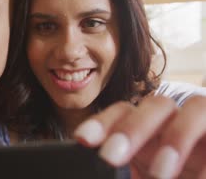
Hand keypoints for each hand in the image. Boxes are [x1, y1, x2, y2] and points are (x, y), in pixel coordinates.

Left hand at [73, 95, 205, 178]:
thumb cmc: (167, 177)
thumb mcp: (138, 177)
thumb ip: (119, 171)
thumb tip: (98, 173)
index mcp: (148, 130)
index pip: (123, 112)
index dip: (102, 123)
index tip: (82, 139)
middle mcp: (174, 123)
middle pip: (155, 105)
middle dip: (132, 129)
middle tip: (110, 157)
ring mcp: (203, 128)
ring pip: (195, 108)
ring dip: (175, 138)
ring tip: (160, 173)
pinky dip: (205, 164)